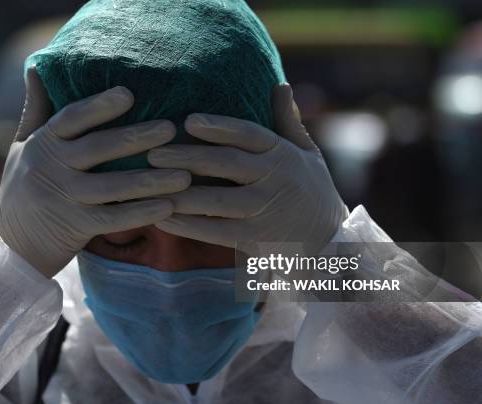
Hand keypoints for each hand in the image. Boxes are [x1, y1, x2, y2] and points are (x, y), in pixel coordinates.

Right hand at [0, 68, 190, 277]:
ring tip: (185, 174)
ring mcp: (64, 199)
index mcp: (43, 143)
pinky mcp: (76, 227)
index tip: (128, 95)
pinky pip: (114, 218)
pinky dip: (142, 213)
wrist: (8, 244)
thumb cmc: (21, 188)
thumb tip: (38, 68)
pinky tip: (169, 206)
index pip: (71, 119)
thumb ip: (36, 112)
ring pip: (113, 186)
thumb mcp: (22, 147)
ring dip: (151, 180)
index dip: (99, 106)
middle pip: (98, 148)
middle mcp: (51, 168)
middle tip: (171, 129)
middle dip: (136, 137)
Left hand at [147, 84, 347, 254]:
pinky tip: (163, 217)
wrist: (330, 241)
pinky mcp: (255, 240)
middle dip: (188, 157)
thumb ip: (289, 122)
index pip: (249, 136)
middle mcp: (275, 181)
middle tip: (154, 153)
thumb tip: (280, 85)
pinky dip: (187, 225)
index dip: (219, 127)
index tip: (189, 121)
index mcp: (284, 155)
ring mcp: (265, 212)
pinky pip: (215, 232)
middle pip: (227, 165)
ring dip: (182, 192)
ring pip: (218, 201)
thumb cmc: (311, 189)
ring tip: (151, 183)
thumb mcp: (307, 154)